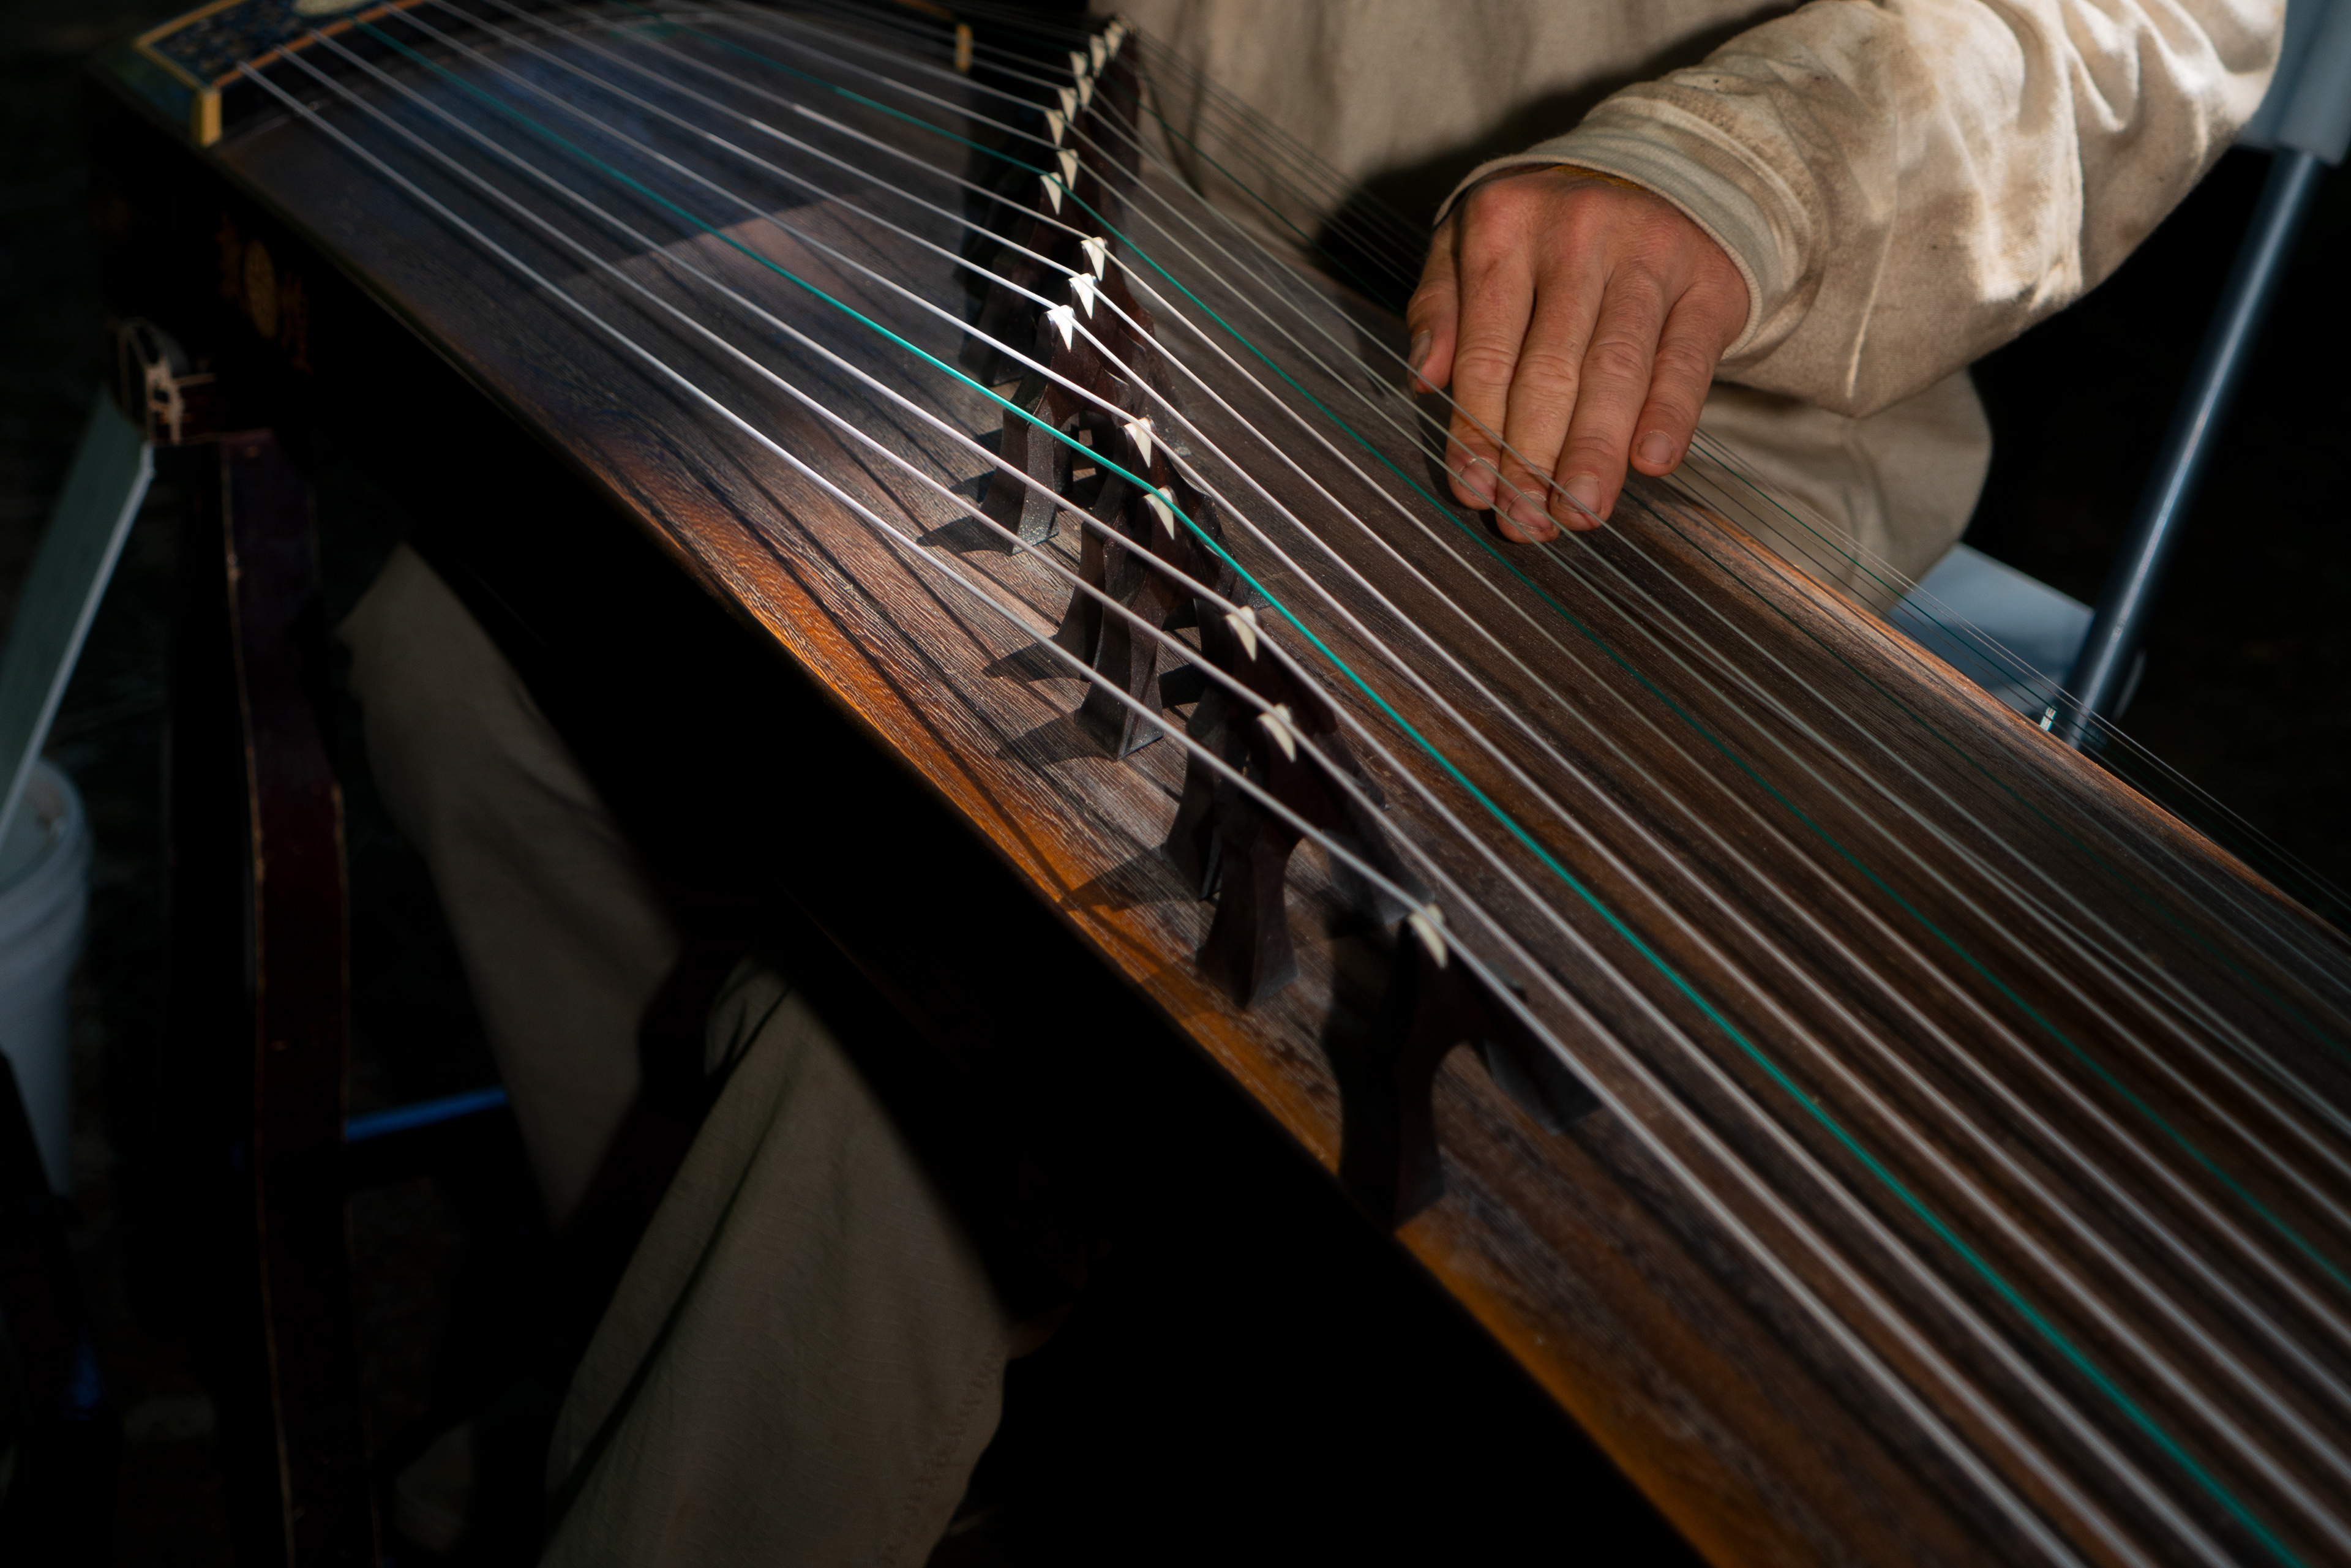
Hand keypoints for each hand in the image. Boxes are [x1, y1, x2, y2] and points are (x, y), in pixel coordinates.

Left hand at [1406, 166, 1747, 542]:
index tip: (1475, 492)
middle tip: (1528, 521)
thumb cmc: (1544, 231)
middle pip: (1550, 367)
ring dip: (1595, 450)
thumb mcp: (1471, 242)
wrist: (1660, 174)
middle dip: (1535, 456)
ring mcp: (1648, 255)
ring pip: (1617, 368)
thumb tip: (1422, 378)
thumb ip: (1439, 306)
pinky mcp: (1706, 284)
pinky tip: (1651, 464)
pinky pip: (1685, 359)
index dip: (1478, 430)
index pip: (1487, 349)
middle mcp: (1576, 233)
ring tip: (1580, 512)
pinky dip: (1669, 414)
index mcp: (1504, 225)